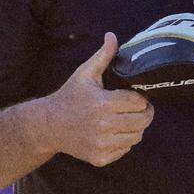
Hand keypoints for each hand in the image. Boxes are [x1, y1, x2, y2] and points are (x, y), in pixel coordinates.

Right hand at [40, 32, 154, 166]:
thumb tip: (112, 35)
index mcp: (102, 103)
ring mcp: (101, 144)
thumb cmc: (69, 96)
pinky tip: (114, 132)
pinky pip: (124, 150)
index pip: (138, 102)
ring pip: (136, 137)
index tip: (136, 97)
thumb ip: (103, 55)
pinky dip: (124, 142)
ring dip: (136, 128)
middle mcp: (103, 126)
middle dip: (144, 113)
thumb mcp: (84, 73)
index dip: (141, 99)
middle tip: (138, 109)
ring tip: (127, 120)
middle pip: (142, 121)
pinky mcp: (99, 158)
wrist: (49, 125)